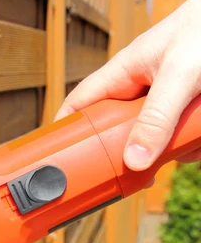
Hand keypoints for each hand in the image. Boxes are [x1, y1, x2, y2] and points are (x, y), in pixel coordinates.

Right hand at [56, 0, 200, 169]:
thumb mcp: (178, 76)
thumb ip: (156, 118)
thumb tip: (133, 161)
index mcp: (123, 72)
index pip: (80, 103)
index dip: (64, 128)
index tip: (56, 157)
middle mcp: (139, 88)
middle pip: (118, 130)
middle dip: (130, 149)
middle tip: (138, 170)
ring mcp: (163, 99)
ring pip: (153, 138)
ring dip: (170, 148)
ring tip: (188, 144)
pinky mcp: (185, 107)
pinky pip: (179, 135)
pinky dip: (191, 143)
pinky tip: (200, 138)